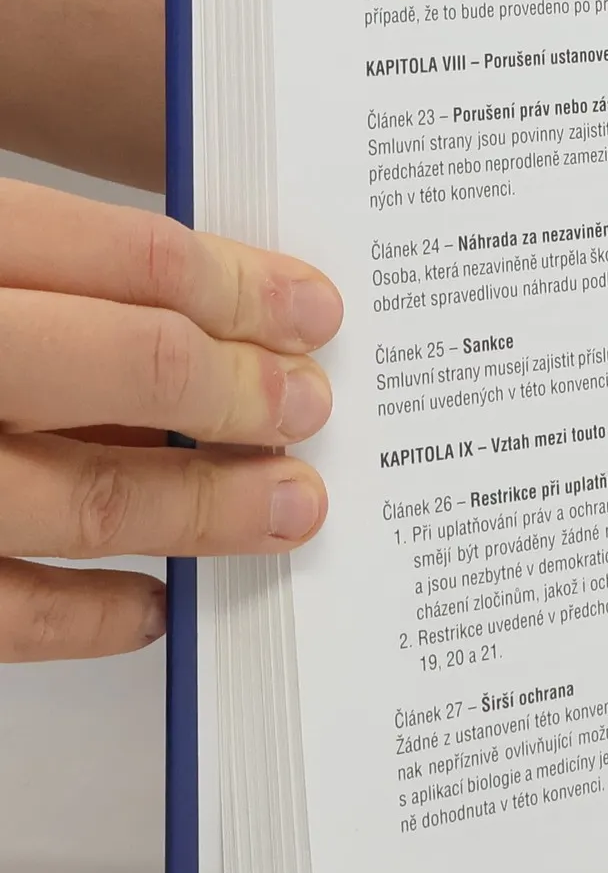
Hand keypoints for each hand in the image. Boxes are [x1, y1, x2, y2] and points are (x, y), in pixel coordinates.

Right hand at [0, 181, 340, 661]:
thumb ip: (55, 280)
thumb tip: (208, 318)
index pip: (131, 256)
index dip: (243, 287)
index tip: (313, 311)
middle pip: (130, 364)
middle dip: (248, 389)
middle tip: (314, 406)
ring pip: (89, 498)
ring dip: (211, 505)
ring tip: (293, 505)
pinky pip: (11, 612)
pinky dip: (94, 616)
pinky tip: (155, 601)